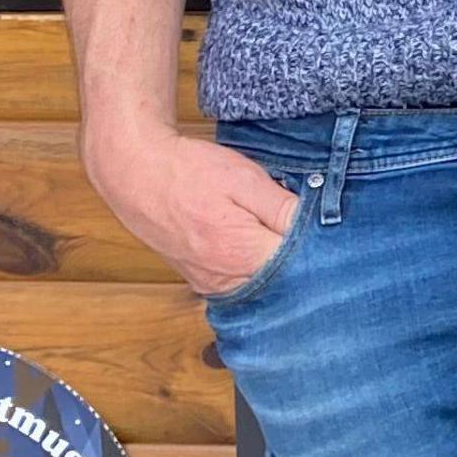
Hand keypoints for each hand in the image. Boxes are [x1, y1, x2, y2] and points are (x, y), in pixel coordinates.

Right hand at [84, 120, 299, 297]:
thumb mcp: (244, 178)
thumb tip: (320, 227)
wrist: (134, 173)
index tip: (322, 224)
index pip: (302, 264)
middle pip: (283, 280)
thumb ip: (284, 208)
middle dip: (299, 255)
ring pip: (261, 283)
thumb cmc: (188, 172)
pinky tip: (255, 241)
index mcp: (243, 254)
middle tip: (303, 224)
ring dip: (275, 262)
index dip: (318, 242)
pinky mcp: (200, 281)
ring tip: (273, 229)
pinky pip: (240, 282)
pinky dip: (253, 266)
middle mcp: (226, 281)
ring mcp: (210, 285)